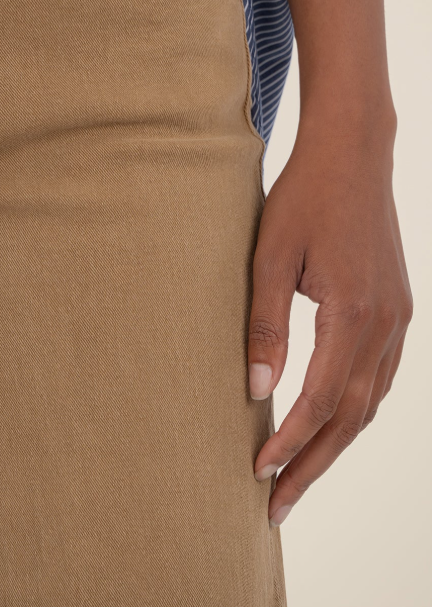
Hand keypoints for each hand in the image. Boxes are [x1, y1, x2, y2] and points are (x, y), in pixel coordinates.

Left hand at [248, 119, 412, 526]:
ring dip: (335, 443)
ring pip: (371, 402)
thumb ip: (264, 326)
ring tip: (300, 475)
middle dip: (313, 465)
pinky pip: (381, 376)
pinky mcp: (399, 307)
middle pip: (352, 417)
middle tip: (278, 505)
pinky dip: (356, 409)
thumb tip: (256, 392)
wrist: (352, 151)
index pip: (320, 401)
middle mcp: (387, 325)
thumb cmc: (303, 198)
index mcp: (354, 315)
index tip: (257, 472)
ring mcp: (400, 318)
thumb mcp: (269, 257)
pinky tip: (333, 422)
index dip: (288, 442)